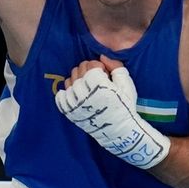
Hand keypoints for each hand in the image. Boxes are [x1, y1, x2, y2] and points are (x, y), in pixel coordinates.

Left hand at [54, 56, 170, 169]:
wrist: (120, 131)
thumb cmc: (126, 106)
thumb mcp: (126, 84)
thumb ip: (116, 66)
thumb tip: (102, 56)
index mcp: (101, 86)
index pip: (90, 65)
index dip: (97, 65)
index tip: (103, 71)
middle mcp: (86, 94)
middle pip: (78, 71)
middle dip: (87, 70)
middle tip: (95, 77)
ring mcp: (76, 105)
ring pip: (69, 81)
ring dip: (77, 79)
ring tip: (87, 85)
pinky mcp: (71, 113)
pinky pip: (61, 97)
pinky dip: (66, 92)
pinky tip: (75, 92)